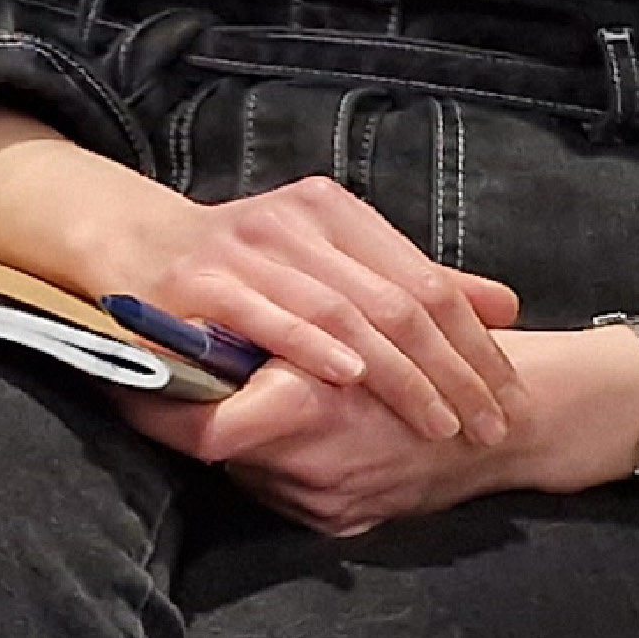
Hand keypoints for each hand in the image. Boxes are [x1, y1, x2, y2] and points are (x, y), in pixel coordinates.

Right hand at [109, 176, 530, 447]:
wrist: (130, 242)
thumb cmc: (240, 265)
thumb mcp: (330, 262)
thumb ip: (412, 283)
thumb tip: (506, 307)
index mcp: (335, 211)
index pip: (428, 282)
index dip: (476, 344)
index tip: (509, 399)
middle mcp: (296, 221)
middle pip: (397, 302)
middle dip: (453, 372)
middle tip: (489, 426)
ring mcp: (247, 247)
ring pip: (344, 314)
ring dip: (399, 375)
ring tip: (439, 424)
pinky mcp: (201, 279)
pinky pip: (270, 315)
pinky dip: (314, 348)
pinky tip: (353, 381)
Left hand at [124, 356, 532, 537]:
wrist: (515, 421)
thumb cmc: (438, 352)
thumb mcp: (367, 316)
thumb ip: (295, 319)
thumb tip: (198, 316)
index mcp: (310, 409)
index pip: (201, 432)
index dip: (153, 409)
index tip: (117, 380)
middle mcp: (312, 468)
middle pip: (213, 453)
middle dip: (173, 417)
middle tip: (124, 380)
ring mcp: (327, 502)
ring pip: (242, 472)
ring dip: (217, 433)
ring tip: (171, 395)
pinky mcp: (341, 521)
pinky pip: (277, 490)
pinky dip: (259, 460)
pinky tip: (241, 426)